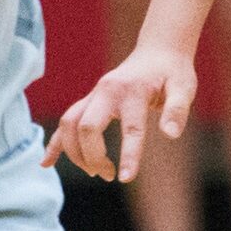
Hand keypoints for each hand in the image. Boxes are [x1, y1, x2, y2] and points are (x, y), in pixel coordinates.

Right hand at [46, 42, 199, 183]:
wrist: (157, 51)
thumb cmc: (173, 72)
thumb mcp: (184, 87)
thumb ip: (178, 109)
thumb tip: (170, 134)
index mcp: (132, 91)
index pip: (129, 127)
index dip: (128, 155)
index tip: (125, 179)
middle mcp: (107, 92)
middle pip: (86, 127)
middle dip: (93, 156)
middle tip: (109, 175)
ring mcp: (94, 96)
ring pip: (69, 124)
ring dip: (75, 152)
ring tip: (95, 172)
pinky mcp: (89, 101)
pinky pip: (65, 122)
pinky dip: (55, 143)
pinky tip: (46, 163)